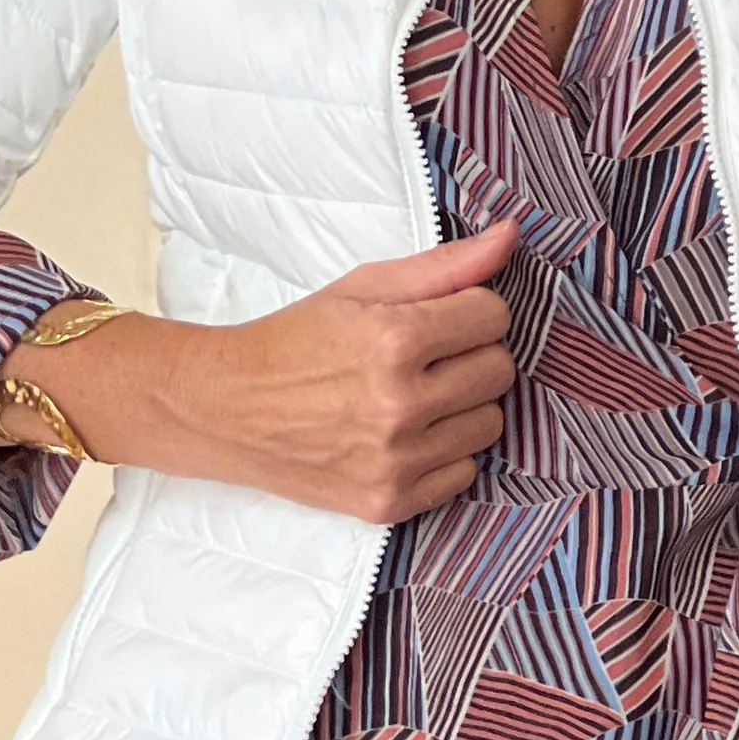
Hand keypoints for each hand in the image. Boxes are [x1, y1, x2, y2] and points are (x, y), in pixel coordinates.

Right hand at [0, 218, 520, 520]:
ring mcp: (395, 461)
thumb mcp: (362, 287)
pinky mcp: (388, 503)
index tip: (436, 317)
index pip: (493, 316)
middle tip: (423, 356)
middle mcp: (398, 406)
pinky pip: (464, 473)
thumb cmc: (296, 340)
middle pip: (499, 371)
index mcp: (393, 341)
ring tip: (414, 395)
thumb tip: (511, 236)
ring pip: (490, 424)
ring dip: (462, 406)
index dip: (469, 309)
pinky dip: (444, 454)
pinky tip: (405, 436)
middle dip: (469, 355)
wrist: (226, 409)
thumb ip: (443, 265)